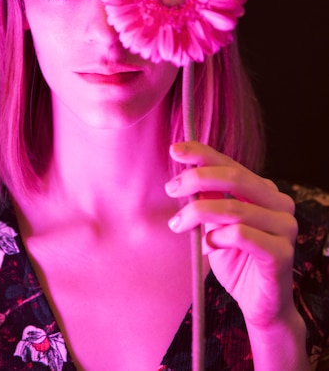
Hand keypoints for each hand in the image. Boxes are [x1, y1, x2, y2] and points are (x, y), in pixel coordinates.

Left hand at [166, 141, 297, 329]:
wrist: (260, 305)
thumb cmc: (236, 261)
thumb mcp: (216, 225)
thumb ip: (209, 200)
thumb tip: (185, 176)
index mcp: (264, 191)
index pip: (231, 164)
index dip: (202, 154)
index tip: (175, 150)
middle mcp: (279, 204)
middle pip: (234, 177)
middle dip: (196, 178)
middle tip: (171, 189)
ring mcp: (284, 228)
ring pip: (234, 207)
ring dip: (198, 213)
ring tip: (178, 224)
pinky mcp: (281, 253)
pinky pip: (242, 235)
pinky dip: (217, 237)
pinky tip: (206, 246)